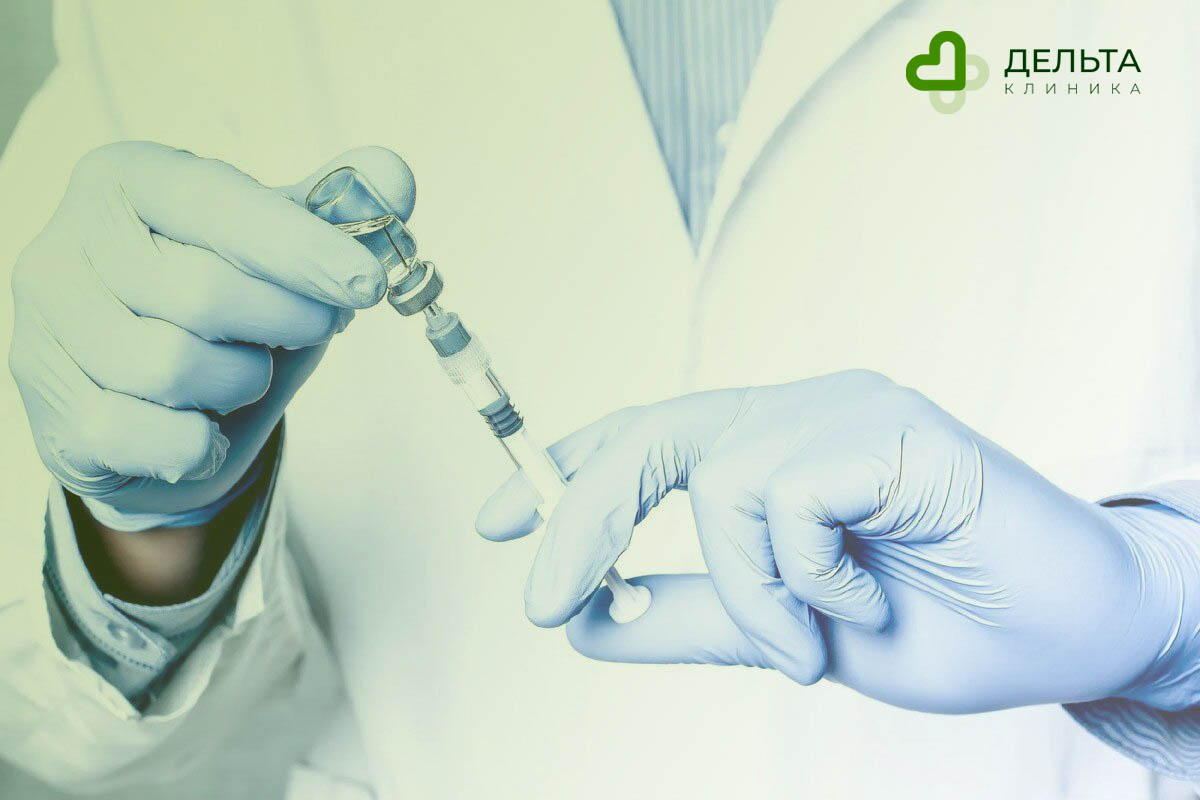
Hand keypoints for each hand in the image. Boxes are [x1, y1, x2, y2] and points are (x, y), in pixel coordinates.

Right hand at [9, 142, 413, 517]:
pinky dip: (199, 443)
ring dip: (241, 382)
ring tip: (244, 373)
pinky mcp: (48, 408)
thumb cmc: (224, 314)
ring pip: (172, 367)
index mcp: (127, 179)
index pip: (216, 202)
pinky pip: (145, 434)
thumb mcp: (281, 255)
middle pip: (203, 292)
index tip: (367, 284)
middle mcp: (68, 242)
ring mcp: (45, 326)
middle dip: (286, 323)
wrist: (150, 408)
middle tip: (312, 329)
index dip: (300, 246)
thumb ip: (335, 214)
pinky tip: (206, 428)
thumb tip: (393, 176)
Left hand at [477, 371, 1199, 712]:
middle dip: (581, 515)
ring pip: (720, 479)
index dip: (566, 473)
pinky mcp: (895, 424)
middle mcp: (802, 411)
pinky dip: (805, 579)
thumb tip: (588, 620)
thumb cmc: (945, 626)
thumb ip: (694, 617)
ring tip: (811, 643)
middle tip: (542, 605)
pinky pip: (787, 497)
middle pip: (652, 433)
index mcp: (774, 448)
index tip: (495, 524)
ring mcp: (848, 407)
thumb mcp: (790, 633)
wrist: (1080, 637)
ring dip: (748, 593)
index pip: (647, 437)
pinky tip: (864, 604)